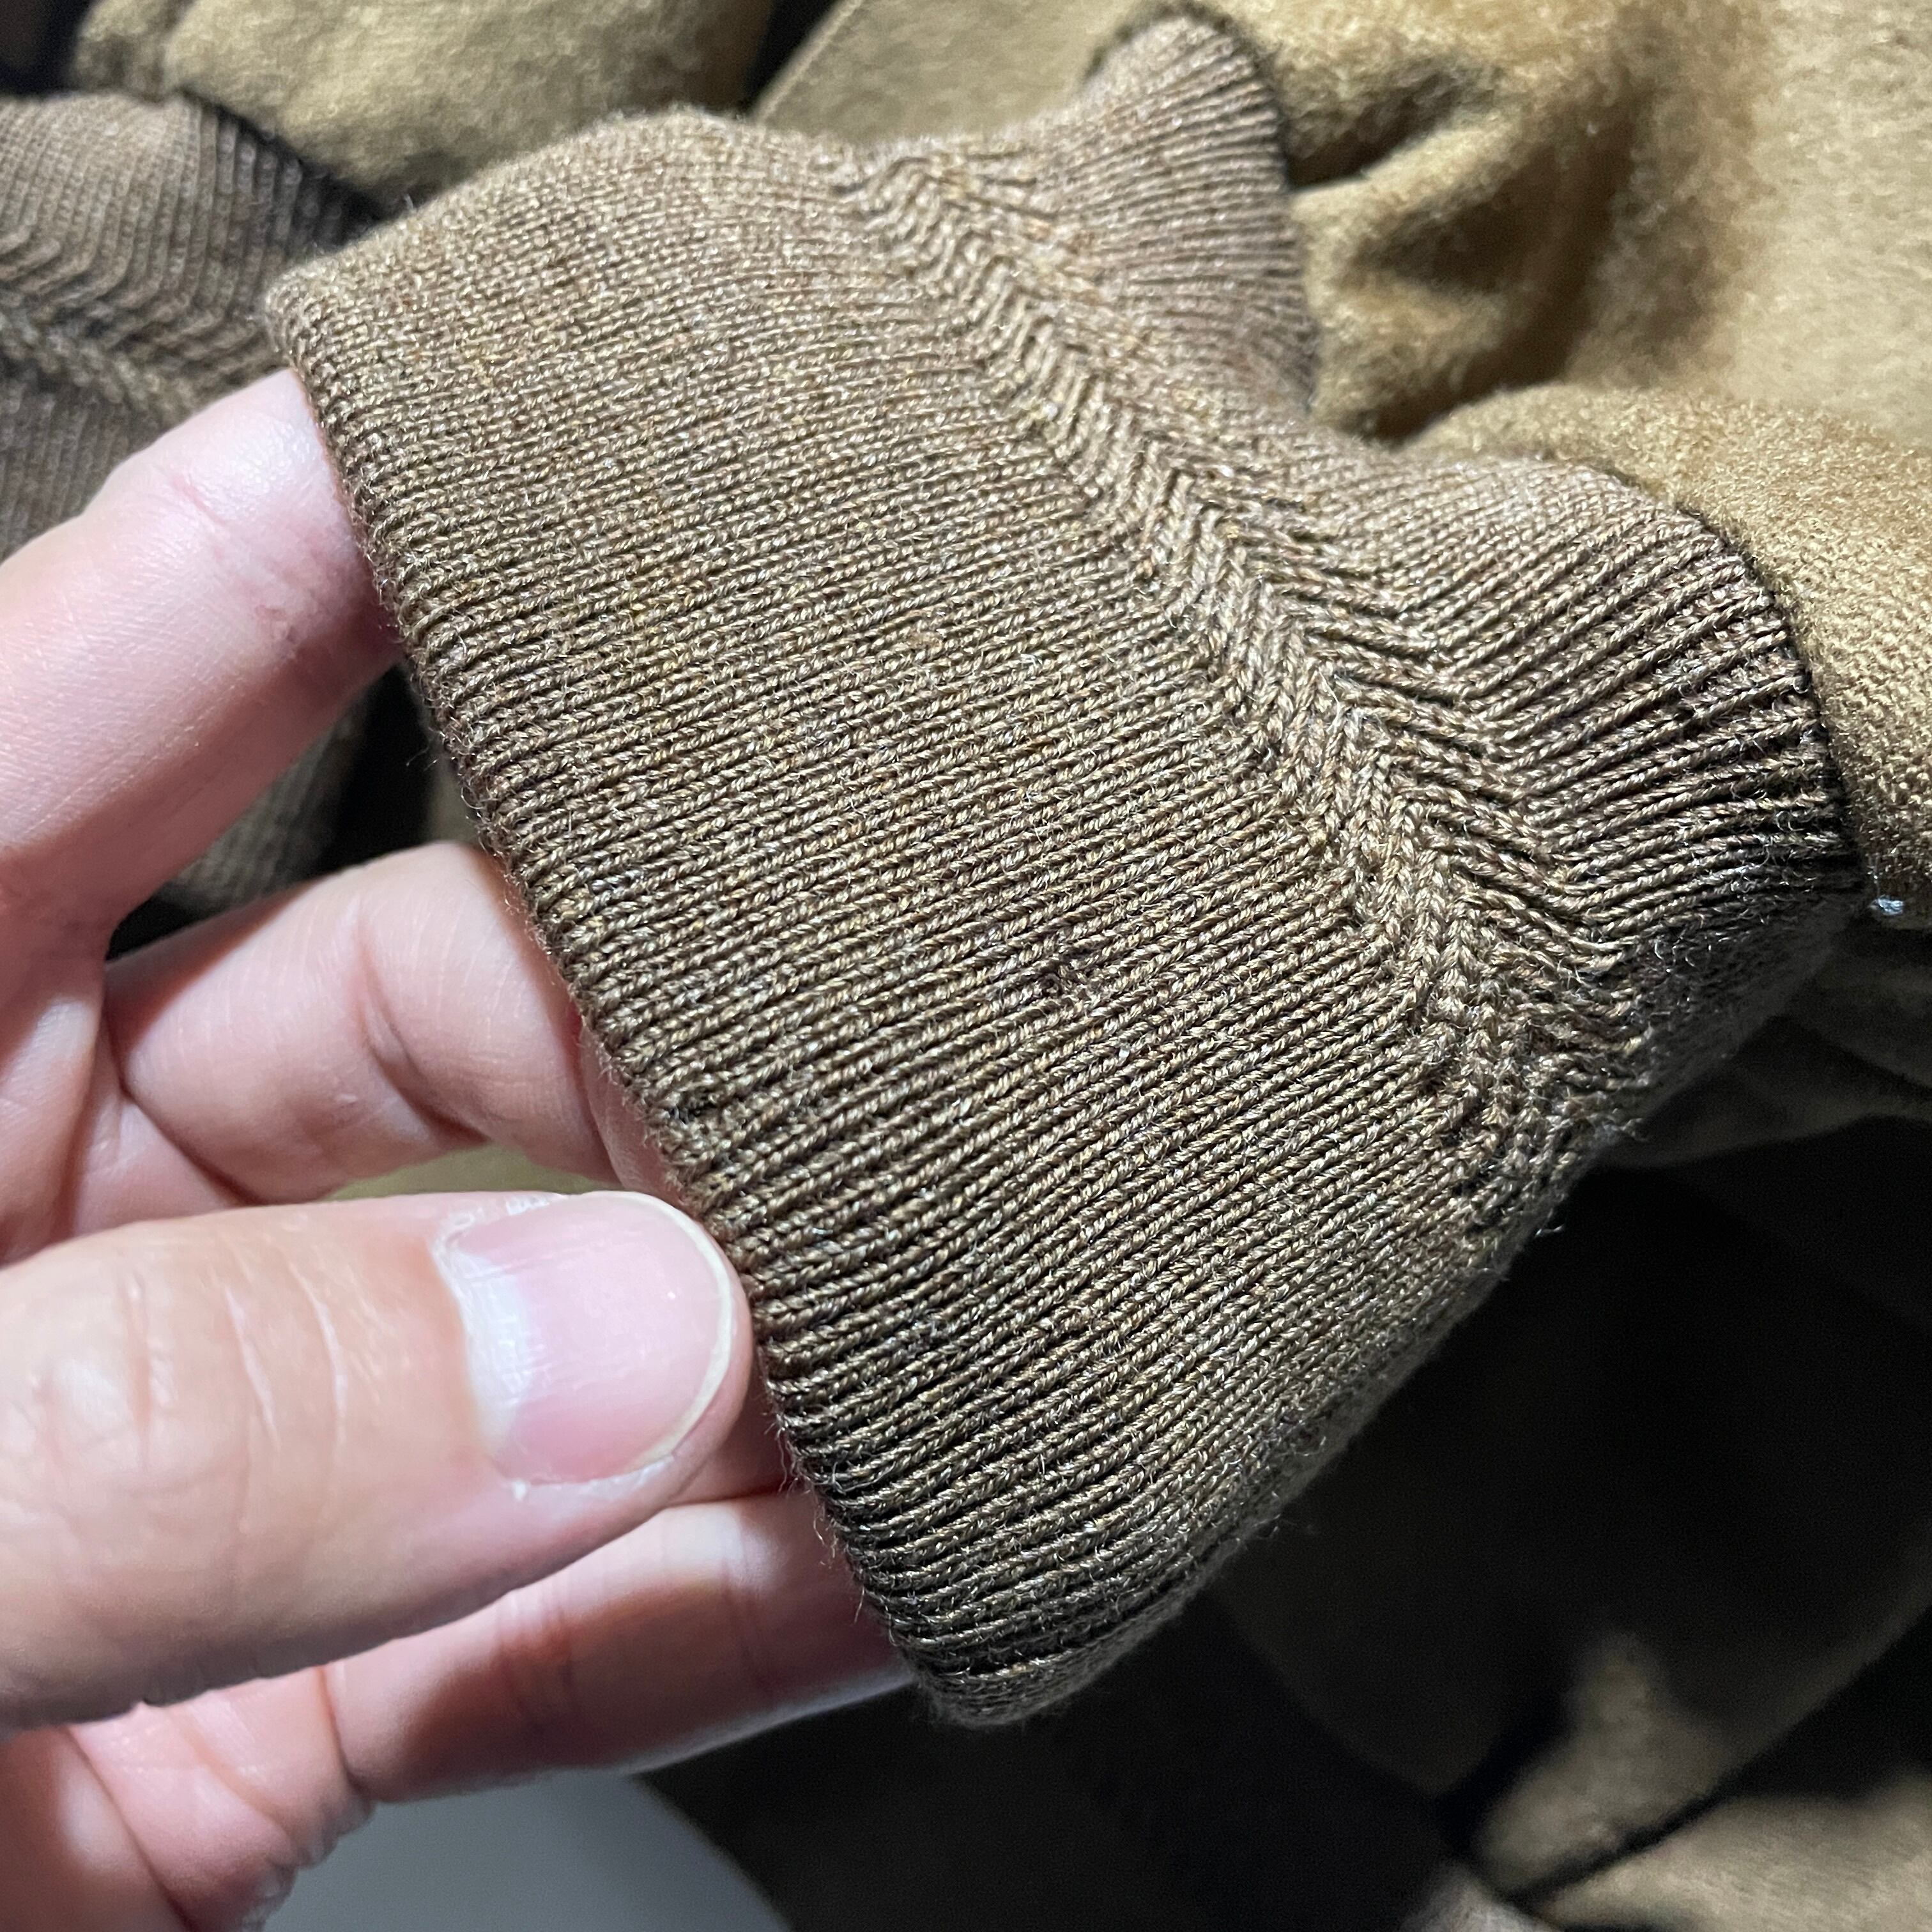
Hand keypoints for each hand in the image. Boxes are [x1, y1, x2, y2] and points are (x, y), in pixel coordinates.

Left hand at [0, 374, 899, 1930]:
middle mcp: (38, 1222)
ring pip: (535, 1334)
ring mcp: (193, 1461)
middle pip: (417, 1021)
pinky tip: (889, 1556)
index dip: (306, 545)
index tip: (547, 419)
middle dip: (647, 1019)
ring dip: (740, 1337)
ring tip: (948, 1273)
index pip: (83, 707)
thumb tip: (603, 1351)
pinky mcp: (283, 1698)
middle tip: (859, 1018)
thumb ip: (138, 1433)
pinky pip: (555, 1623)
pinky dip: (723, 1605)